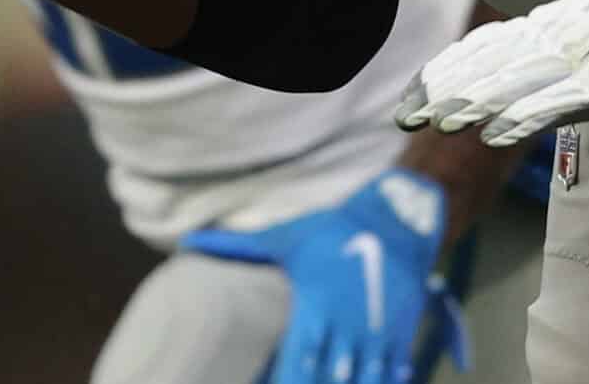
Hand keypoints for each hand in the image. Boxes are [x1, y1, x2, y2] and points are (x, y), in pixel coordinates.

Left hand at [184, 168, 454, 383]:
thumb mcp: (284, 236)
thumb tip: (188, 242)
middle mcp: (346, 329)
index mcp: (315, 309)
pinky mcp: (400, 337)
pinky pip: (391, 375)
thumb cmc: (329, 231)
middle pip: (330, 380)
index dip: (286, 382)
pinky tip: (365, 381)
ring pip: (363, 382)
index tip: (265, 383)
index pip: (298, 363)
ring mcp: (377, 337)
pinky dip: (382, 382)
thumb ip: (236, 247)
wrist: (392, 221)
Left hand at [396, 0, 588, 147]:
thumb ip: (548, 50)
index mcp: (547, 29)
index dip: (443, 72)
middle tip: (403, 118)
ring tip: (437, 123)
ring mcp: (578, 61)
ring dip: (471, 103)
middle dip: (442, 91)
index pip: (483, 49)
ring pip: (513, 81)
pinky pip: (556, 100)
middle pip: (487, 65)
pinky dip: (522, 116)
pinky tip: (492, 132)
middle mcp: (553, 39)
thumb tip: (508, 62)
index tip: (408, 98)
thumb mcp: (585, 38)